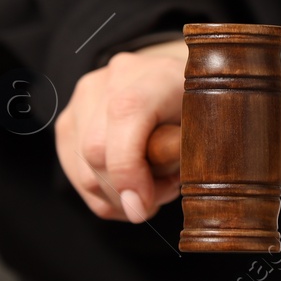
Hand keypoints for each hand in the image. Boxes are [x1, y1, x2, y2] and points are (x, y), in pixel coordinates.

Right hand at [54, 40, 186, 223]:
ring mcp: (86, 96)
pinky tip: (130, 187)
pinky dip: (102, 195)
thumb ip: (182, 154)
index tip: (142, 207)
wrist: (180, 88)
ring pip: (82, 170)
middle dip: (125, 191)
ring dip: (115, 197)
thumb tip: (142, 197)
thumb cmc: (200, 114)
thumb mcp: (210, 130)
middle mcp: (115, 77)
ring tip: (150, 188)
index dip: (128, 168)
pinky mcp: (70, 118)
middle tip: (159, 196)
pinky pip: (73, 172)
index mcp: (157, 73)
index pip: (125, 114)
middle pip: (96, 150)